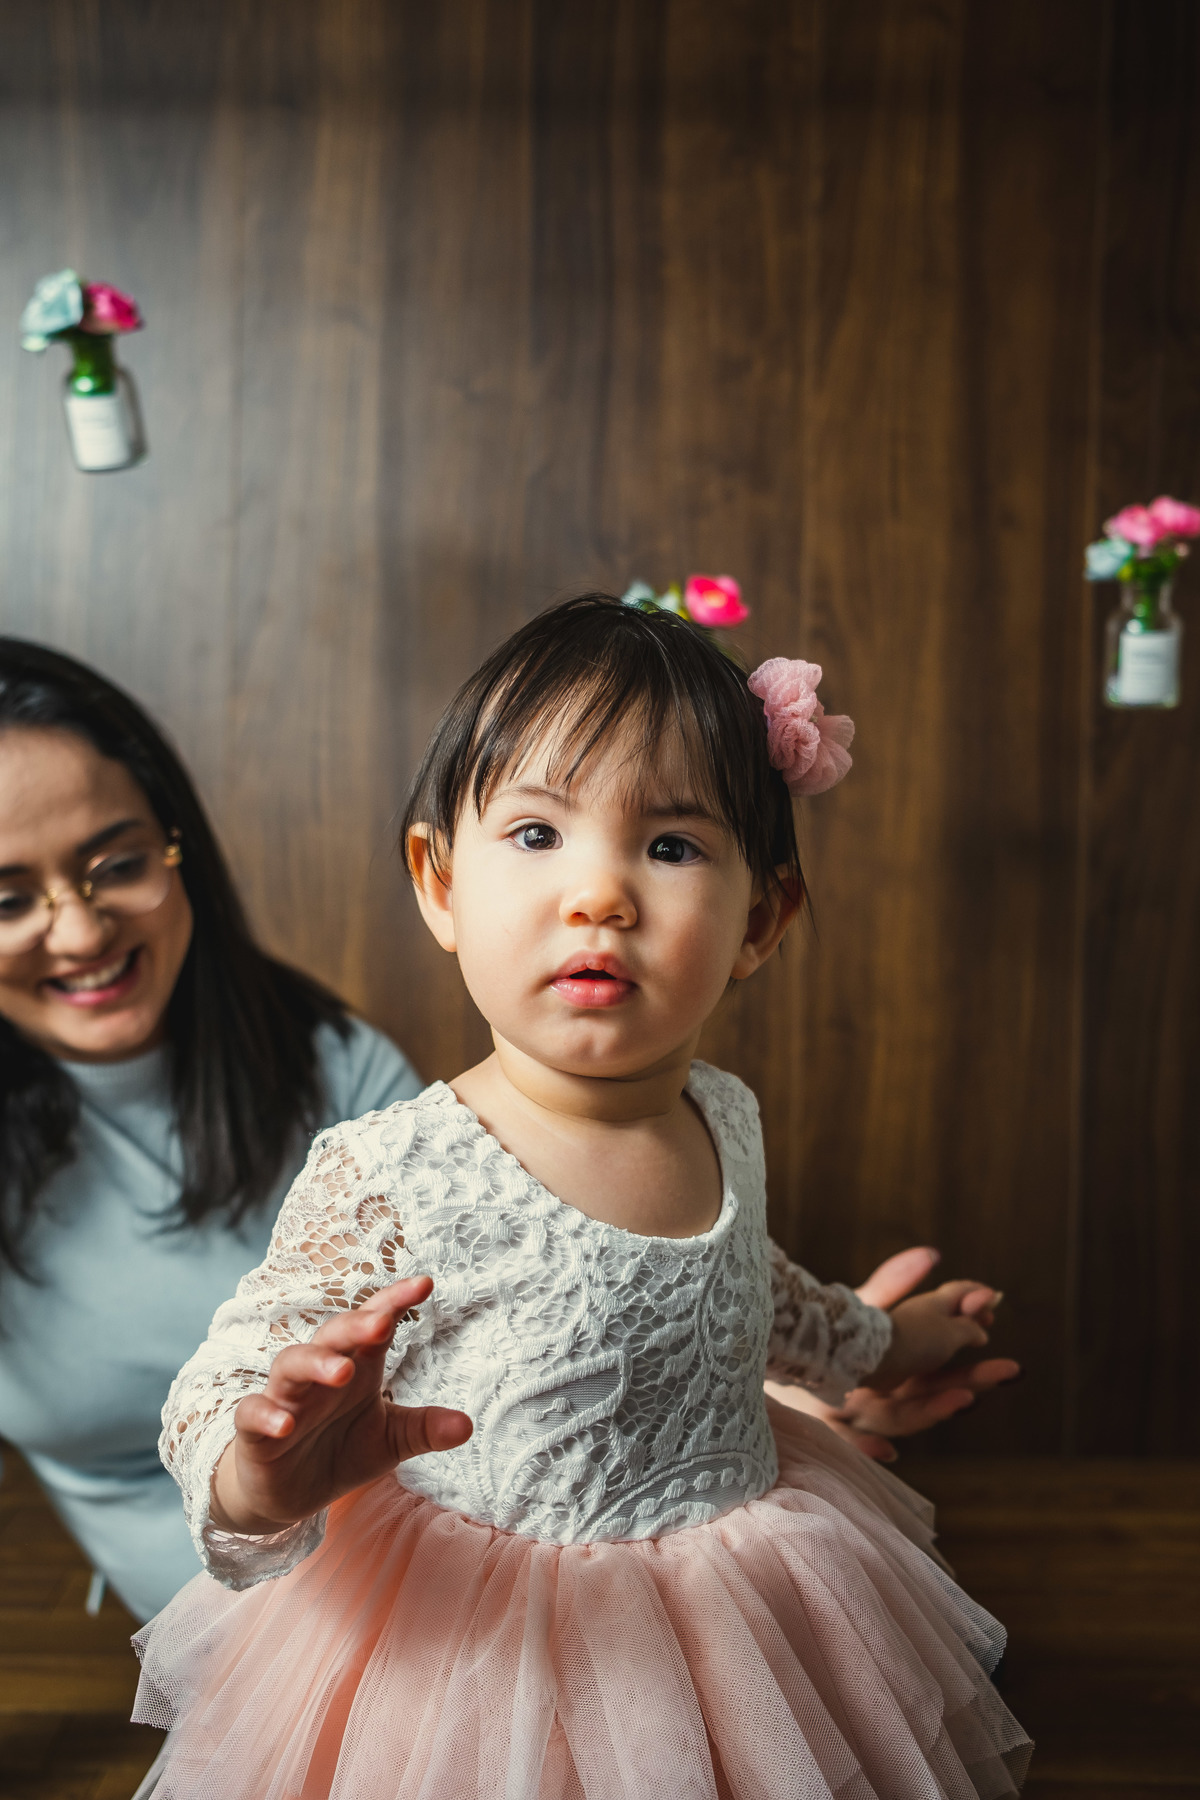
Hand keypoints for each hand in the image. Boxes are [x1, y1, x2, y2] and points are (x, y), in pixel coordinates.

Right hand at [211, 1277, 472, 1534]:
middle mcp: (319, 1373)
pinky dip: (267, 1414)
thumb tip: (467, 1426)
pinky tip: (284, 1425)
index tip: (425, 1284)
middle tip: (380, 1324)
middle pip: (333, 1335)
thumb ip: (424, 1428)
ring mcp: (285, 1398)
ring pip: (291, 1364)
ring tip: (341, 1372)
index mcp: (357, 1366)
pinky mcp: (255, 1431)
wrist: (287, 1492)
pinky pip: (253, 1412)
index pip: (375, 1323)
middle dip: (355, 1325)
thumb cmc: (340, 1450)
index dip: (395, 1301)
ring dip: (315, 1363)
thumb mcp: (389, 1441)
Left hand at [766, 1248, 1018, 1461]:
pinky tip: (887, 1455)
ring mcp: (858, 1416)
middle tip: (1008, 1372)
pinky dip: (870, 1452)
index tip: (1010, 1363)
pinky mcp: (828, 1429)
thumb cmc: (822, 1337)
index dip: (976, 1370)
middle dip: (972, 1385)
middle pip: (936, 1396)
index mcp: (898, 1375)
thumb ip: (895, 1285)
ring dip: (934, 1412)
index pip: (946, 1376)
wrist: (775, 1357)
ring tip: (964, 1398)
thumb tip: (932, 1254)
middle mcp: (885, 1400)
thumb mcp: (861, 1309)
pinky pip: (850, 1445)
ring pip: (903, 1419)